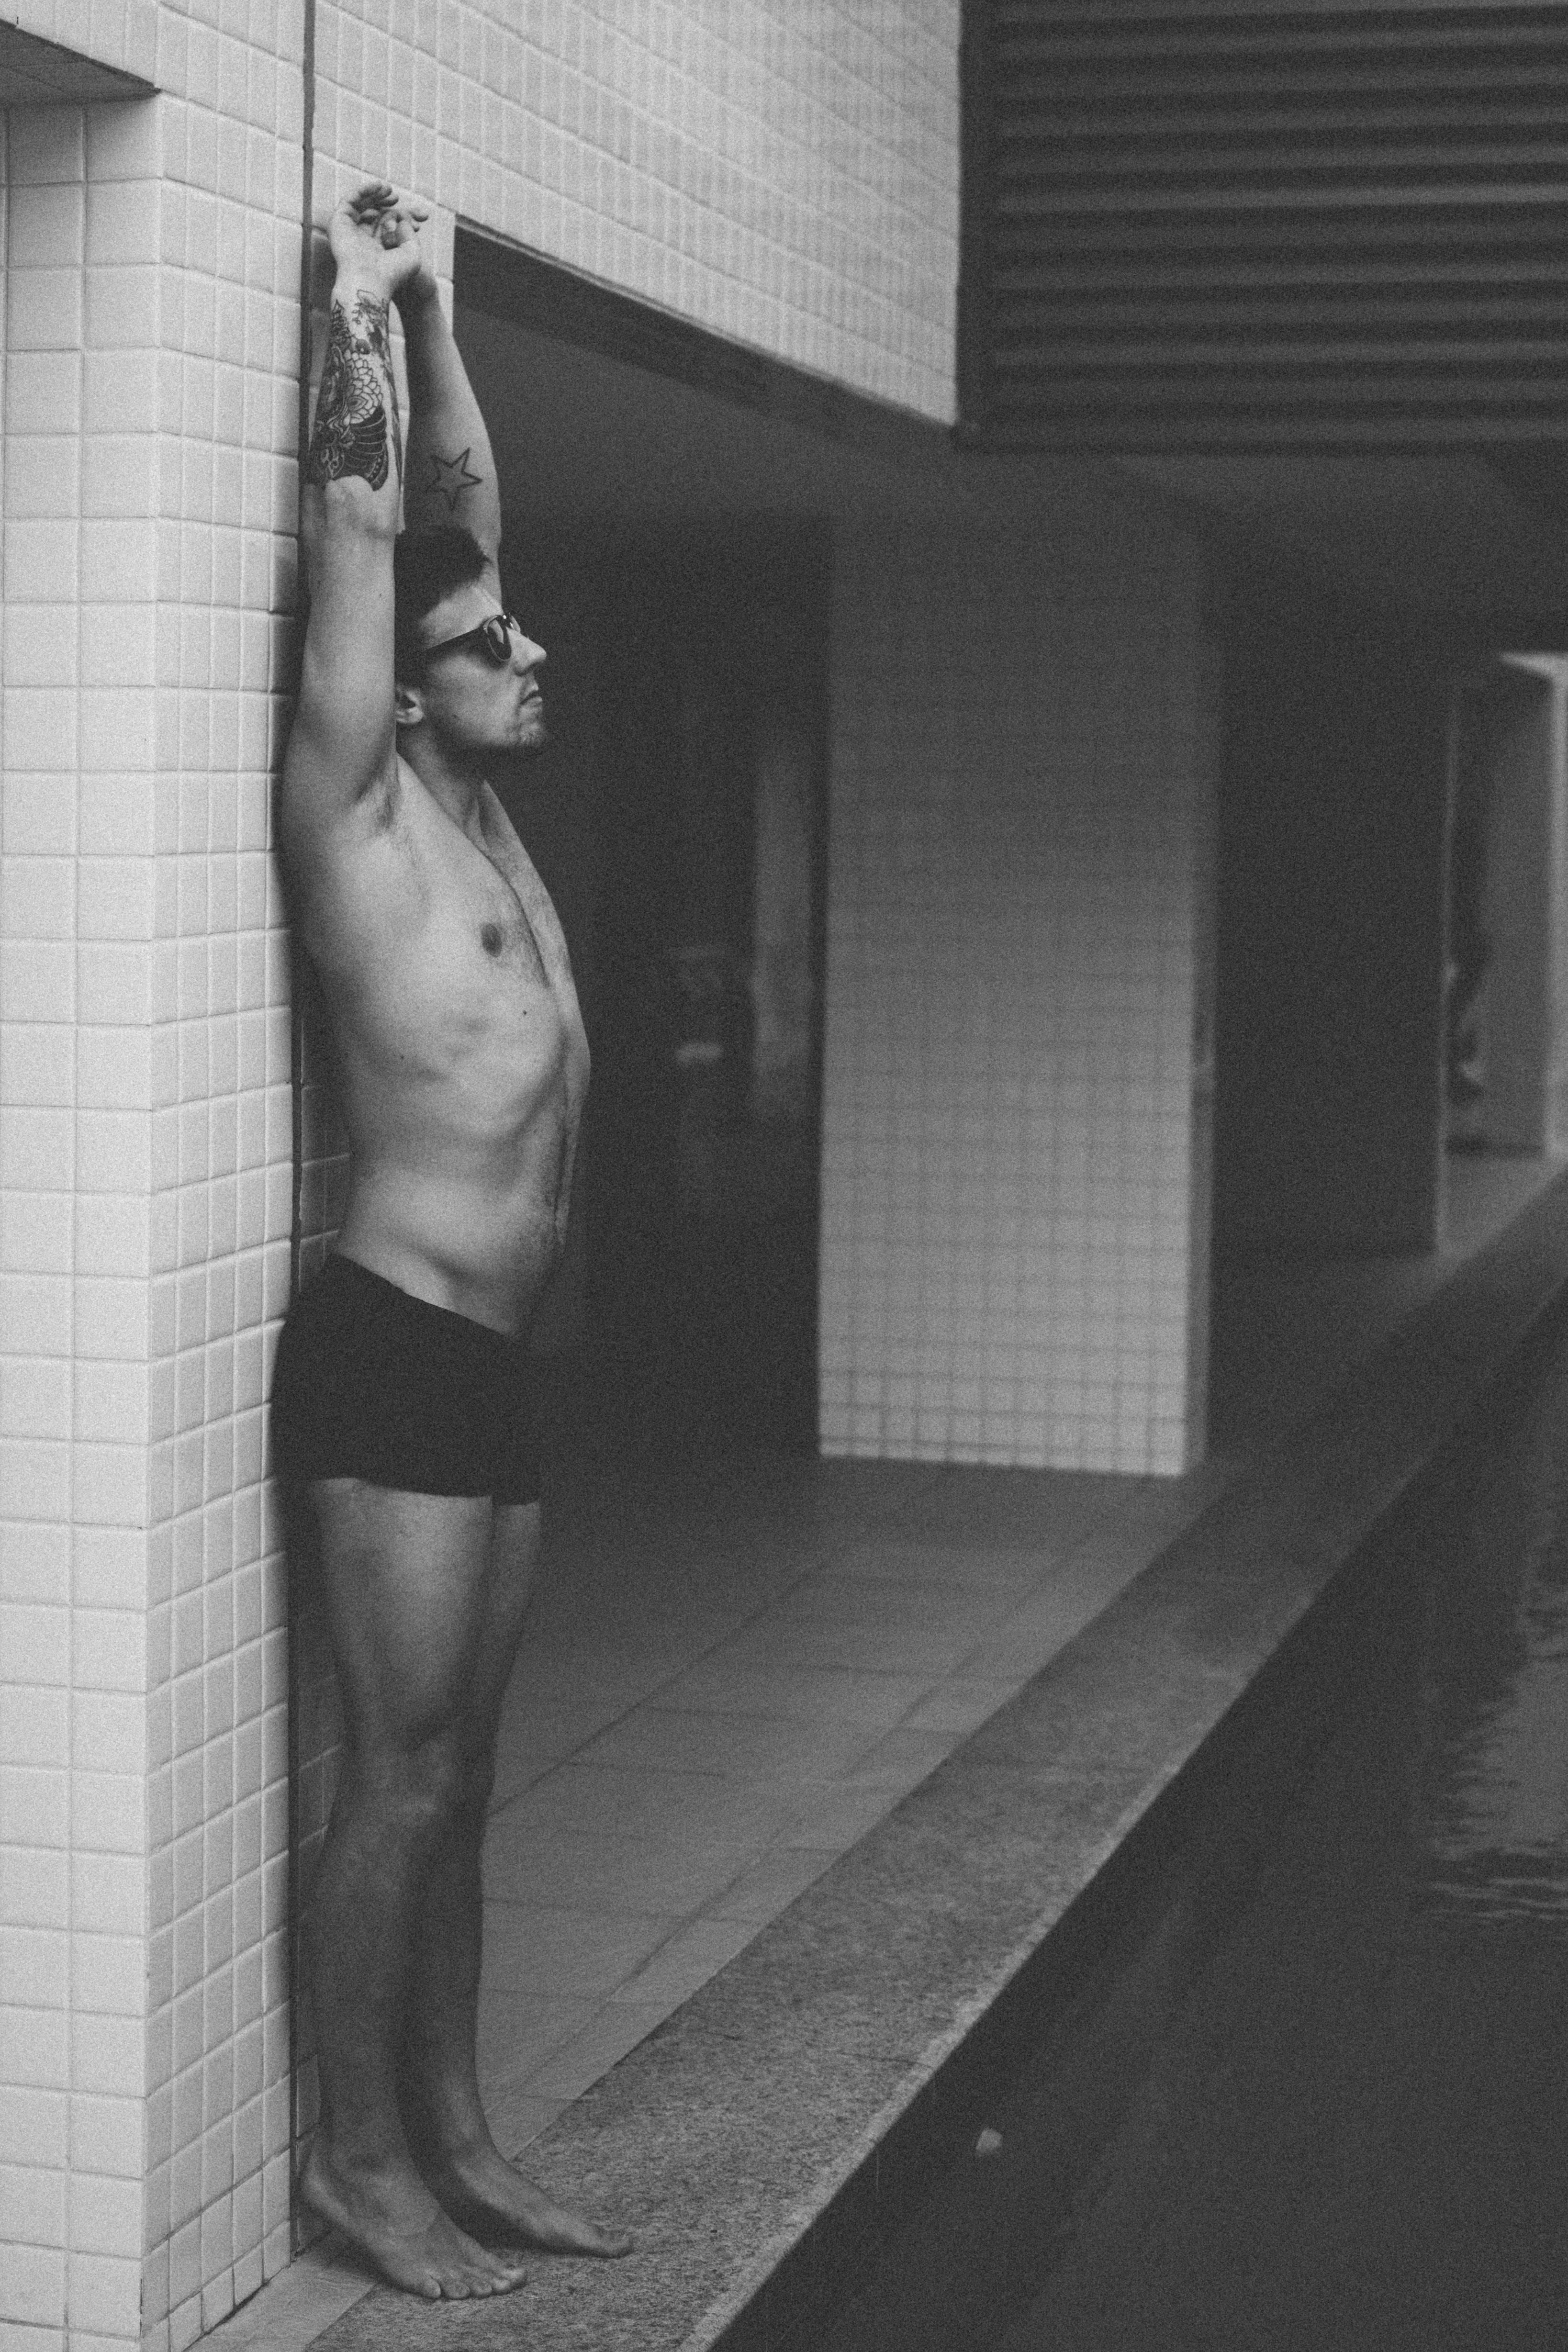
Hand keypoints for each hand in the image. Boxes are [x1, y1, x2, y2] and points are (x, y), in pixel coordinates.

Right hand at [326, 182, 431, 301]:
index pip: (391, 227)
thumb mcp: (412, 253)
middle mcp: (362, 240)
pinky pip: (349, 200)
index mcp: (378, 250)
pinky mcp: (338, 223)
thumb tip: (403, 218)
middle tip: (397, 198)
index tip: (424, 217)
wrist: (369, 281)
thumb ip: (410, 234)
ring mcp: (349, 231)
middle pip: (377, 213)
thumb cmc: (391, 273)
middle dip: (389, 204)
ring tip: (389, 190)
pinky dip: (363, 190)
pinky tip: (377, 186)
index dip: (405, 218)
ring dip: (375, 194)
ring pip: (362, 205)